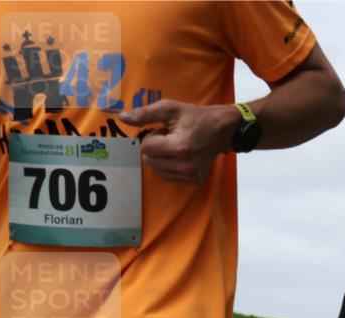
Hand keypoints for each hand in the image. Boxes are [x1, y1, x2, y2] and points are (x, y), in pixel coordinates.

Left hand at [120, 100, 240, 183]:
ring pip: (156, 170)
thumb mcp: (170, 109)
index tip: (165, 131)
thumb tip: (122, 118)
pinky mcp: (193, 180)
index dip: (151, 137)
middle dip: (155, 148)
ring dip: (161, 158)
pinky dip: (168, 166)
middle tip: (170, 138)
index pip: (146, 148)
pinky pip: (167, 176)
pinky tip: (181, 156)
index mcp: (180, 147)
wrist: (222, 130)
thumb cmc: (195, 117)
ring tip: (176, 147)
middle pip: (149, 160)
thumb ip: (145, 114)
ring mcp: (190, 175)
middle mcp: (185, 165)